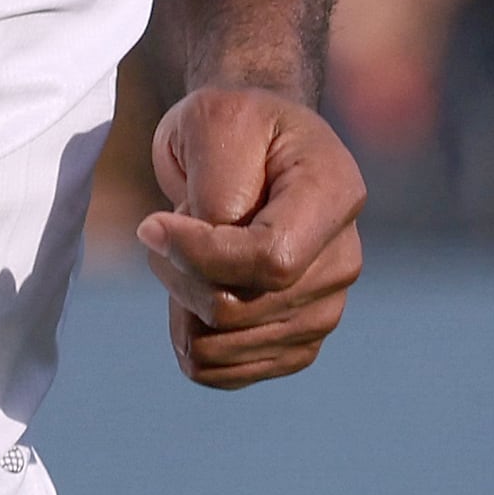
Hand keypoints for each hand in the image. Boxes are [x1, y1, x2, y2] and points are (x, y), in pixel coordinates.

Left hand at [137, 84, 366, 387]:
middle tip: (166, 228)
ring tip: (189, 254)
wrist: (251, 145)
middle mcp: (342, 260)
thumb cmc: (232, 124)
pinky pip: (230, 372)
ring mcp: (326, 305)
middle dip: (178, 275)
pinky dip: (193, 341)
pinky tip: (186, 299)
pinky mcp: (298, 339)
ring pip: (227, 345)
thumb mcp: (215, 122)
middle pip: (240, 308)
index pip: (269, 261)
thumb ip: (215, 191)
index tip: (151, 225)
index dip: (200, 256)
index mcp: (334, 196)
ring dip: (182, 303)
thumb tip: (200, 261)